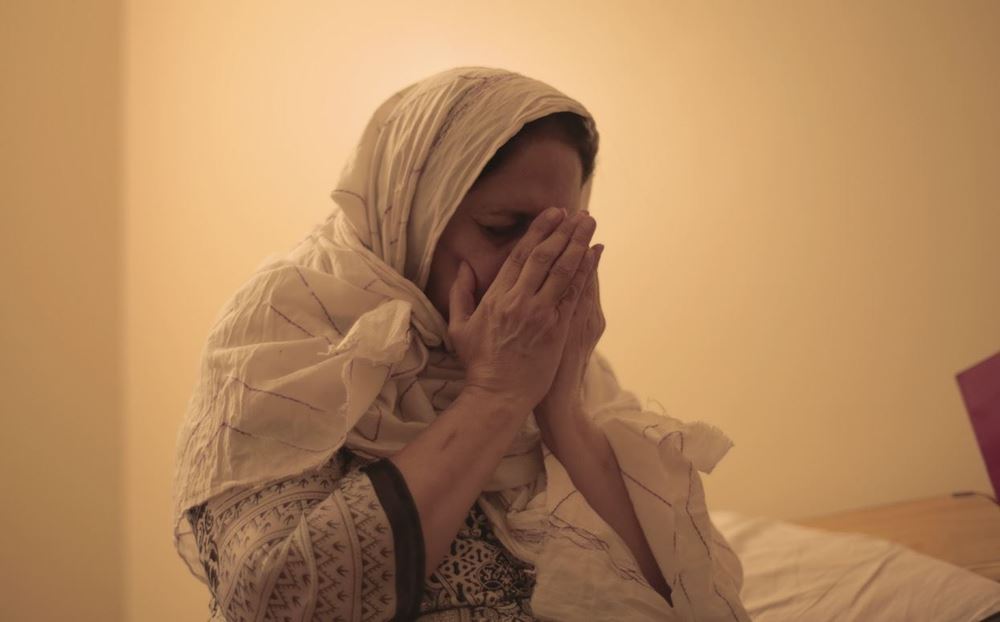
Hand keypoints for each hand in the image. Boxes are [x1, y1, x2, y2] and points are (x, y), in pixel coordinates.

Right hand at [447, 207, 600, 413]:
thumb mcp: (458, 326)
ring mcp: (540, 314)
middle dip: (561, 230)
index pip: (519, 256)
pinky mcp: (557, 329)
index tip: (552, 214)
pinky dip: (585, 271)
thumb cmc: (478, 363)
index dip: (537, 232)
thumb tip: (463, 266)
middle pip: (544, 256)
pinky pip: (574, 293)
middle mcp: (519, 300)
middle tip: (575, 212)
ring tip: (589, 224)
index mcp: (495, 297)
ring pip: (562, 270)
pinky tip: (594, 254)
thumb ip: (460, 293)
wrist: (498, 395)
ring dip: (577, 243)